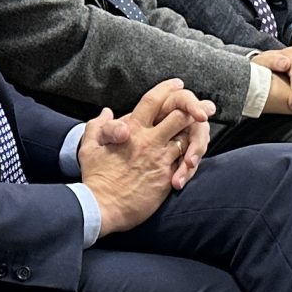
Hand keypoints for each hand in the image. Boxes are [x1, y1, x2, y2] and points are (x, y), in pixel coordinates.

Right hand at [79, 80, 210, 229]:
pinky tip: (190, 156)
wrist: (103, 207)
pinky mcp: (167, 177)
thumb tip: (106, 112)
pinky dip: (189, 156)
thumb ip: (98, 126)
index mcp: (132, 130)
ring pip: (186, 138)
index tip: (177, 84)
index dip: (167, 89)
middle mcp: (150, 141)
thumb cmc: (96, 177)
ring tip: (200, 130)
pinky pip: (184, 162)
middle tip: (202, 107)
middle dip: (192, 109)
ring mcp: (161, 159)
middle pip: (179, 115)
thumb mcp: (89, 147)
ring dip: (193, 134)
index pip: (152, 101)